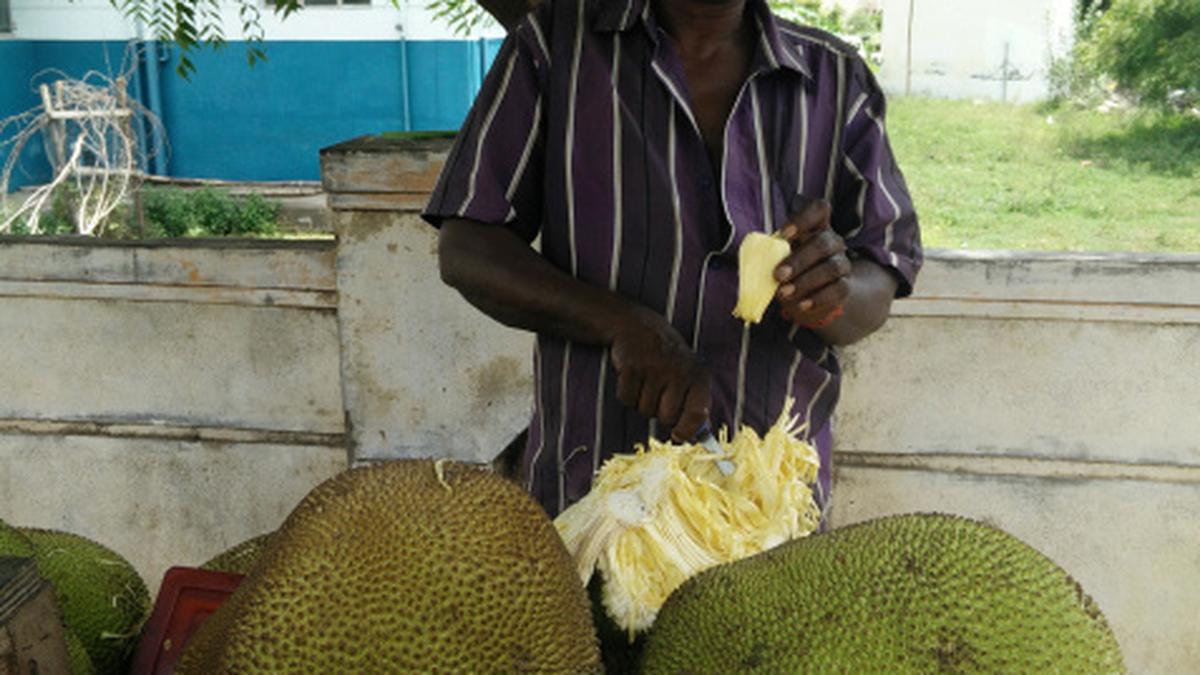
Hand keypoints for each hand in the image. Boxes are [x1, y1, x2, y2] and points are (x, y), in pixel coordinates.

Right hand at [609, 305, 711, 441]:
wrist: (636, 326)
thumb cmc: (667, 357)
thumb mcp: (689, 372)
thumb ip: (695, 402)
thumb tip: (698, 436)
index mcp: (698, 375)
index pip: (698, 414)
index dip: (687, 430)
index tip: (678, 436)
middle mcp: (678, 372)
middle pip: (667, 418)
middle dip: (659, 413)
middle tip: (658, 394)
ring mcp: (654, 369)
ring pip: (645, 411)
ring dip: (642, 402)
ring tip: (646, 381)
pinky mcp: (631, 368)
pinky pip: (626, 399)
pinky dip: (626, 394)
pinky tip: (633, 377)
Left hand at [774, 200, 851, 327]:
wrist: (811, 294)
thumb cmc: (789, 269)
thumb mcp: (780, 257)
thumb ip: (772, 253)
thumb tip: (755, 258)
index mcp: (816, 227)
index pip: (819, 210)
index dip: (803, 219)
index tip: (783, 234)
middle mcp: (832, 242)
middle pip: (823, 243)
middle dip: (799, 260)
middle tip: (778, 275)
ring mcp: (842, 263)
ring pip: (831, 268)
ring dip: (806, 281)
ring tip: (784, 293)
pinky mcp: (845, 286)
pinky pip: (838, 290)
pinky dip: (819, 298)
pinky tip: (802, 305)